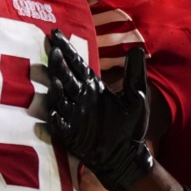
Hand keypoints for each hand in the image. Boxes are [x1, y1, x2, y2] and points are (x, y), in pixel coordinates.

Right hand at [47, 28, 153, 190]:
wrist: (127, 156)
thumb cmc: (130, 127)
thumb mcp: (136, 97)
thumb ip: (135, 74)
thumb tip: (137, 48)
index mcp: (93, 87)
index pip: (77, 64)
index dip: (66, 49)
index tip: (56, 34)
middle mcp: (80, 98)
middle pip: (66, 77)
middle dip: (59, 64)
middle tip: (53, 49)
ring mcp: (74, 116)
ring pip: (61, 97)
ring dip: (57, 87)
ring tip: (56, 76)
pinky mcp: (72, 134)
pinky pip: (60, 124)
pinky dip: (56, 117)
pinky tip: (53, 109)